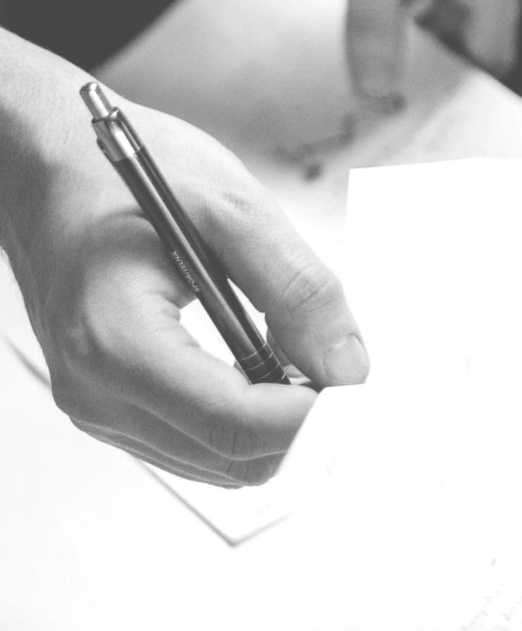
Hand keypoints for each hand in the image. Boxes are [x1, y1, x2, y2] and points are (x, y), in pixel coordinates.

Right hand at [0, 45, 369, 484]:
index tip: (363, 391)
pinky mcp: (109, 404)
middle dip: (302, 423)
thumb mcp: (231, 208)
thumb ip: (297, 289)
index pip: (235, 424)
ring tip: (302, 353)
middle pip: (231, 457)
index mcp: (116, 340)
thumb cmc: (122, 176)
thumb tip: (347, 366)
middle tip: (346, 366)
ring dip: (276, 423)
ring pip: (219, 462)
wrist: (48, 168)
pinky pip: (195, 443)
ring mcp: (97, 405)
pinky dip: (245, 418)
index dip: (314, 418)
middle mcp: (96, 390)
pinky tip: (266, 362)